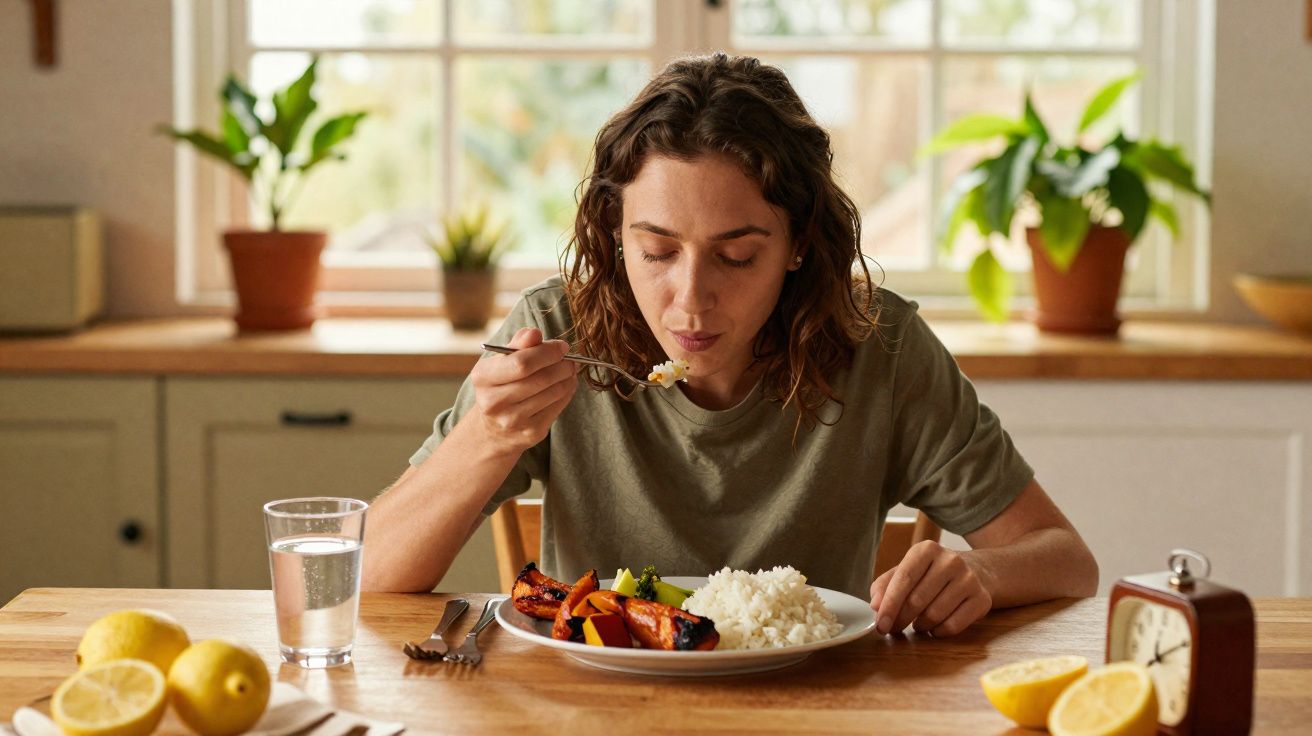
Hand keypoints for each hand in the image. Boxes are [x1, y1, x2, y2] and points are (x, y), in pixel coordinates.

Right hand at [469, 327, 578, 454]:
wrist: (494, 428)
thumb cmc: (503, 384)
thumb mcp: (503, 361)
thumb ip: (519, 344)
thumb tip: (534, 333)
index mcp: (482, 377)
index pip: (521, 363)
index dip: (547, 352)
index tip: (562, 347)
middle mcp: (493, 402)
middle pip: (540, 379)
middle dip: (561, 365)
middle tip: (570, 360)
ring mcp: (511, 420)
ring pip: (553, 392)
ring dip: (567, 378)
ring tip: (569, 370)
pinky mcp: (530, 432)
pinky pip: (558, 406)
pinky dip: (567, 392)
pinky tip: (566, 385)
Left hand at [869, 540, 992, 637]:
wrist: (975, 571)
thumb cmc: (931, 574)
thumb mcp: (906, 571)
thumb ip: (885, 585)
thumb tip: (875, 606)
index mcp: (927, 549)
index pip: (904, 579)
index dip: (889, 604)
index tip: (880, 624)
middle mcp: (951, 560)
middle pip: (917, 600)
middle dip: (900, 619)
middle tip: (893, 628)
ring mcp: (969, 579)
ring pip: (934, 615)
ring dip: (920, 626)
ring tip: (917, 624)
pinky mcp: (982, 599)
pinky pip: (953, 626)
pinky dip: (938, 632)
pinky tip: (935, 628)